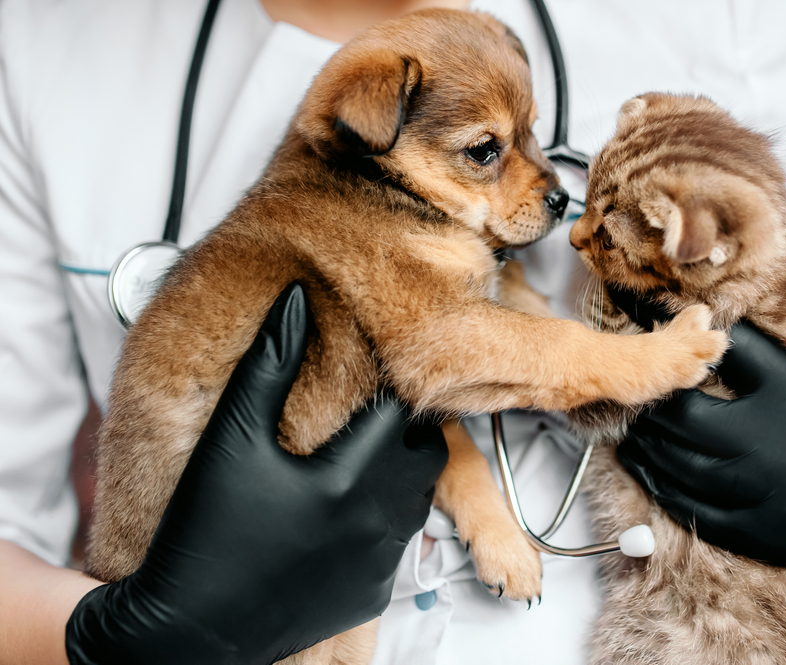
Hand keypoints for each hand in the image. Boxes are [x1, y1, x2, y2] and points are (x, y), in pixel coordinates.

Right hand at [66, 284, 447, 664]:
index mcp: (350, 476)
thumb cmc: (201, 528)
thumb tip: (299, 299)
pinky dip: (381, 515)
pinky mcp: (368, 593)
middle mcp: (377, 521)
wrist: (187, 630)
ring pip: (417, 496)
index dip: (389, 382)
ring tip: (356, 453)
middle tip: (366, 412)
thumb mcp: (230, 437)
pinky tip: (339, 507)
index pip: (400, 407)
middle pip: (423, 451)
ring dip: (398, 469)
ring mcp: (377, 562)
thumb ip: (270, 363)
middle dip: (402, 427)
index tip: (373, 370)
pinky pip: (397, 541)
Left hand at [617, 322, 785, 565]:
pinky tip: (651, 472)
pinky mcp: (770, 537)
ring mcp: (774, 499)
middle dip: (651, 410)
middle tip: (630, 397)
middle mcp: (780, 449)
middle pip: (686, 426)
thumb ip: (755, 350)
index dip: (671, 361)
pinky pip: (700, 514)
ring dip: (647, 452)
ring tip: (628, 434)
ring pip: (683, 473)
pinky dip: (667, 490)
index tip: (651, 349)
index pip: (709, 370)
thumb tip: (692, 321)